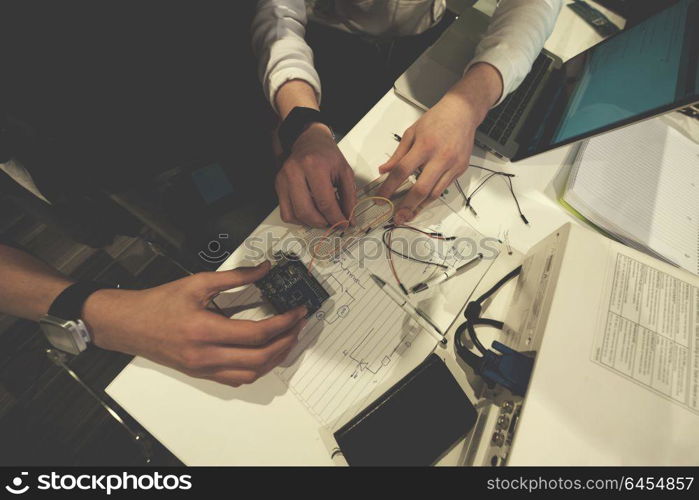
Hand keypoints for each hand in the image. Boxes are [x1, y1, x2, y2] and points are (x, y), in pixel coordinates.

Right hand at [82, 261, 306, 386]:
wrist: (128, 325)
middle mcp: (206, 356)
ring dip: (275, 359)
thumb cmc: (158, 303)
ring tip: (287, 339)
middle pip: (260, 359)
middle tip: (299, 325)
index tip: (298, 311)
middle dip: (286, 342)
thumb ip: (235, 276)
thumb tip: (264, 269)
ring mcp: (204, 369)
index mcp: (205, 331)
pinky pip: (237, 379)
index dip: (284, 323)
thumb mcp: (197, 283)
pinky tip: (265, 354)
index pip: (257, 334)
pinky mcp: (202, 374)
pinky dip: (257, 369)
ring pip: (251, 374)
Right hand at [276, 123, 356, 226]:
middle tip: (333, 223)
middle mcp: (294, 172)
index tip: (344, 224)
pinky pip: (286, 213)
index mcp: (314, 165)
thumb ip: (349, 196)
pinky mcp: (278, 186)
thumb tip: (349, 219)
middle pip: (306, 211)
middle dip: (322, 223)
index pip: (324, 202)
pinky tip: (310, 214)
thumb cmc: (327, 155)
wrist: (309, 140)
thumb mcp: (344, 171)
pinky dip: (299, 219)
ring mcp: (283, 179)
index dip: (336, 217)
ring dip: (311, 223)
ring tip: (323, 218)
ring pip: (294, 215)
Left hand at [377, 63, 501, 223]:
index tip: (381, 199)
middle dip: (407, 206)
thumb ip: (398, 155)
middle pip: (421, 189)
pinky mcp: (460, 169)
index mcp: (425, 146)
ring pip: (435, 193)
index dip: (389, 188)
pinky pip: (444, 188)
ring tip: (408, 214)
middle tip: (397, 217)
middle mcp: (441, 157)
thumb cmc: (437, 120)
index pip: (402, 172)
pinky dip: (431, 197)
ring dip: (420, 206)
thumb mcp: (411, 132)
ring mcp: (453, 165)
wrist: (463, 113)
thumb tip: (384, 170)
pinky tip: (422, 202)